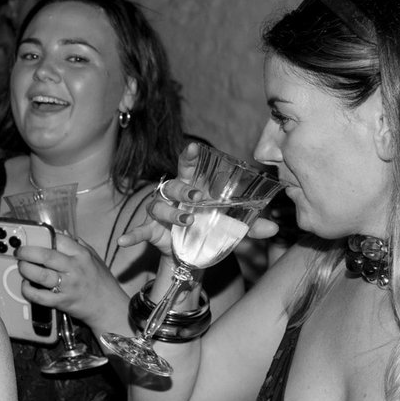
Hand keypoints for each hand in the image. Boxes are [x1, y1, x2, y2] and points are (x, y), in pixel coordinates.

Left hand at [15, 233, 130, 329]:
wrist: (109, 307)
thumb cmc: (101, 282)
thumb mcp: (94, 258)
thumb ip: (78, 245)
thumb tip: (61, 233)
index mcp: (82, 255)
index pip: (58, 240)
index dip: (42, 236)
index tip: (31, 237)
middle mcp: (74, 268)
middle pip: (46, 256)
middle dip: (27, 252)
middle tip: (19, 251)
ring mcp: (68, 286)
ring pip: (40, 275)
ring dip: (26, 269)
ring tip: (21, 266)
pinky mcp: (62, 302)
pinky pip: (40, 296)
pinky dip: (28, 290)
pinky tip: (26, 285)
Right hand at [117, 141, 280, 254]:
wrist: (191, 253)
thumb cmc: (209, 229)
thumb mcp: (231, 228)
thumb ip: (250, 227)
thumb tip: (275, 228)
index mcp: (192, 187)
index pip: (188, 167)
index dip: (190, 156)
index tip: (194, 148)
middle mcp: (173, 196)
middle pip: (174, 185)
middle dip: (184, 190)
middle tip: (199, 198)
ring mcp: (160, 213)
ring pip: (159, 206)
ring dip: (171, 213)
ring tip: (186, 221)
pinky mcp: (152, 231)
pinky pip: (139, 231)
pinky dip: (132, 235)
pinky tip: (124, 241)